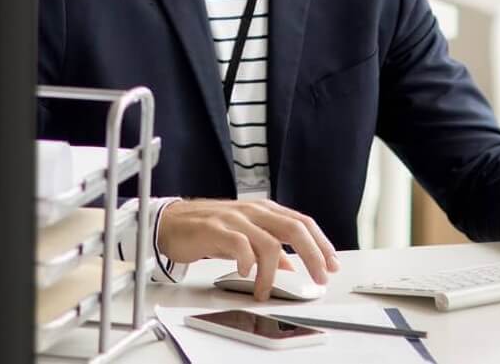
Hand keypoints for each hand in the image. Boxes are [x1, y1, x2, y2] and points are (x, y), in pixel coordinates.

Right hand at [157, 198, 341, 299]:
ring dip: (274, 272)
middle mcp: (251, 211)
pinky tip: (246, 273)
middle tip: (319, 278)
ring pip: (269, 242)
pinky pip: (240, 245)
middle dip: (313, 255)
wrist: (167, 223)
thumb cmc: (206, 229)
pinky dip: (248, 262)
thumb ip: (268, 247)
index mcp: (262, 210)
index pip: (301, 222)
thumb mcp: (243, 237)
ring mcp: (233, 218)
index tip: (332, 265)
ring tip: (267, 289)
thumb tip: (291, 265)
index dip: (321, 243)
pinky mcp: (214, 228)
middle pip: (293, 229)